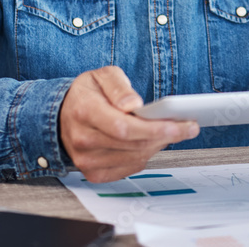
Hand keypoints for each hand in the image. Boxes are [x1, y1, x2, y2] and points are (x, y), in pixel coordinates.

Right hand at [59, 66, 199, 182]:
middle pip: (133, 144)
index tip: (179, 124)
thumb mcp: (101, 75)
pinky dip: (144, 156)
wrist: (62, 114)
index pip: (123, 127)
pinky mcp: (93, 172)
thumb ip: (118, 86)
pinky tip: (150, 142)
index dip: (154, 128)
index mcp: (84, 111)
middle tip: (187, 126)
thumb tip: (133, 104)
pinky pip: (129, 169)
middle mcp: (83, 139)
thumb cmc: (86, 93)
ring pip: (135, 158)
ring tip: (170, 131)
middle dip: (165, 136)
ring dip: (157, 145)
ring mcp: (86, 159)